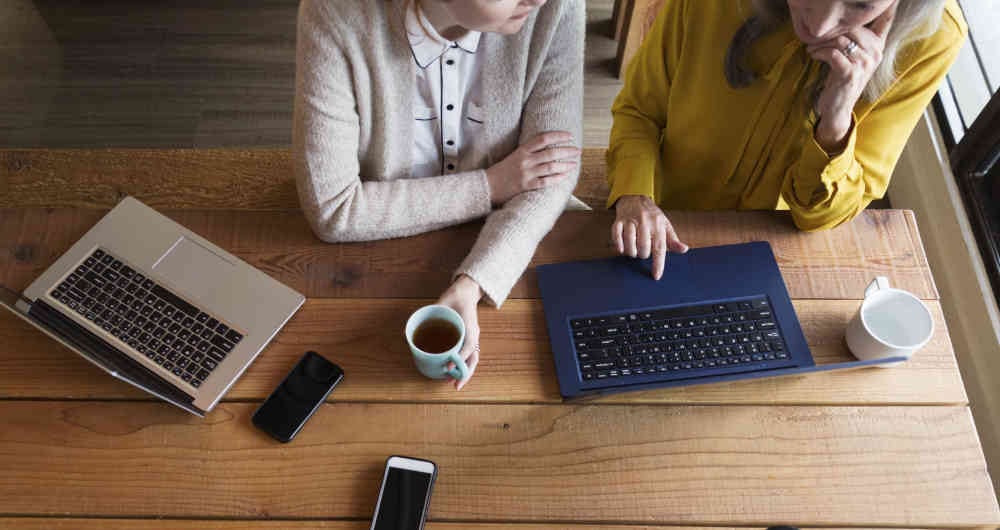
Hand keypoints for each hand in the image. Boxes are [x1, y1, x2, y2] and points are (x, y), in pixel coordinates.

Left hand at [436, 275, 482, 390]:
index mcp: (469, 329)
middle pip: (472, 358)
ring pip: (470, 359)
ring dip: (463, 372)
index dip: (458, 358)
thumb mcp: (441, 304)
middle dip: (464, 373)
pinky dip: (460, 363)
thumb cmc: (455, 298)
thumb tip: (408, 330)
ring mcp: (470, 338)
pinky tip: (449, 370)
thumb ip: (429, 314)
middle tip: (454, 385)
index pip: (468, 347)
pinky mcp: (466, 339)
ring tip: (452, 382)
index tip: (448, 367)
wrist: (463, 292)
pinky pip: (466, 353)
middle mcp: (471, 336)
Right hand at [485, 131, 579, 204]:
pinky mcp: (526, 186)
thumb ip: (529, 152)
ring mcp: (526, 173)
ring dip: (565, 164)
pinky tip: (565, 176)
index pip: (543, 138)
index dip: (558, 135)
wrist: (487, 185)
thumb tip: (548, 148)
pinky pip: (545, 181)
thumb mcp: (514, 156)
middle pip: (551, 152)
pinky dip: (557, 178)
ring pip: (551, 167)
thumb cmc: (502, 171)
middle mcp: (525, 160)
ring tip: (574, 163)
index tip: (569, 135)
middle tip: (577, 150)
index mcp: (522, 150)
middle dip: (567, 150)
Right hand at [611, 195, 688, 279]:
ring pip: (629, 241)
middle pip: (643, 246)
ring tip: (633, 251)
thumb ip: (673, 240)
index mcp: (658, 225)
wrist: (635, 197)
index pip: (659, 247)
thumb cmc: (652, 216)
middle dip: (642, 255)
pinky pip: (616, 234)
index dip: (658, 263)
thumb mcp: (665, 225)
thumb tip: (684, 250)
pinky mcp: (619, 220)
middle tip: (643, 253)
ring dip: (631, 252)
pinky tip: (621, 249)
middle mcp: (645, 221)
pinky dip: (618, 244)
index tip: (656, 276)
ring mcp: (631, 220)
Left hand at [806, 3, 895, 151]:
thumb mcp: (851, 56)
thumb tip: (840, 18)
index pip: (886, 20)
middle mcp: (875, 53)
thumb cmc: (841, 78)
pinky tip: (813, 54)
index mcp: (878, 46)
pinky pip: (833, 53)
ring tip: (812, 47)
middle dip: (831, 30)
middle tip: (816, 37)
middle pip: (853, 27)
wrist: (837, 107)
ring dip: (821, 42)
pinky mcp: (850, 73)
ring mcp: (864, 63)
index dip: (886, 6)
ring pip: (841, 39)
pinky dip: (819, 51)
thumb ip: (853, 39)